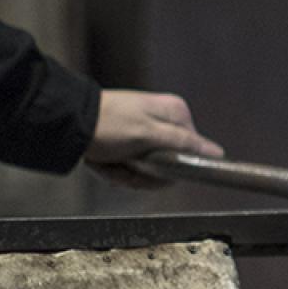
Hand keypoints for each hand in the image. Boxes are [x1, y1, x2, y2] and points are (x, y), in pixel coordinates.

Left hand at [85, 89, 223, 185]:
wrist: (70, 123)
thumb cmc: (109, 125)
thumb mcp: (149, 135)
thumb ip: (184, 144)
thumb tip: (217, 154)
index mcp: (176, 114)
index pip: (192, 154)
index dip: (171, 169)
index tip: (150, 169)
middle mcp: (165, 122)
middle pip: (168, 166)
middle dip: (143, 174)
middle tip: (124, 164)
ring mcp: (147, 133)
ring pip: (147, 171)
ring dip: (126, 173)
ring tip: (110, 161)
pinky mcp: (130, 143)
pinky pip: (131, 168)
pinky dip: (116, 170)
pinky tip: (104, 161)